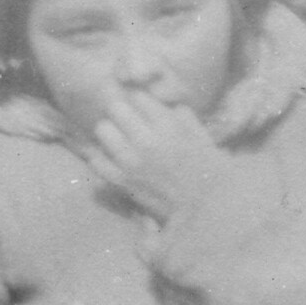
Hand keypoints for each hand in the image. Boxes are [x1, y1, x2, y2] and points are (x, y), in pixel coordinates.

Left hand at [83, 93, 228, 222]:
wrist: (206, 208)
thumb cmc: (209, 171)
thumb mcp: (201, 135)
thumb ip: (183, 115)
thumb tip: (167, 104)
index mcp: (168, 125)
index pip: (138, 96)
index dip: (141, 103)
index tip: (144, 112)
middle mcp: (147, 139)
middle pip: (116, 108)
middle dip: (122, 114)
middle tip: (128, 124)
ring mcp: (132, 161)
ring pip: (102, 129)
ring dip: (110, 133)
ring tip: (119, 142)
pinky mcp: (122, 181)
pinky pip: (96, 161)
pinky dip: (102, 159)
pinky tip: (113, 162)